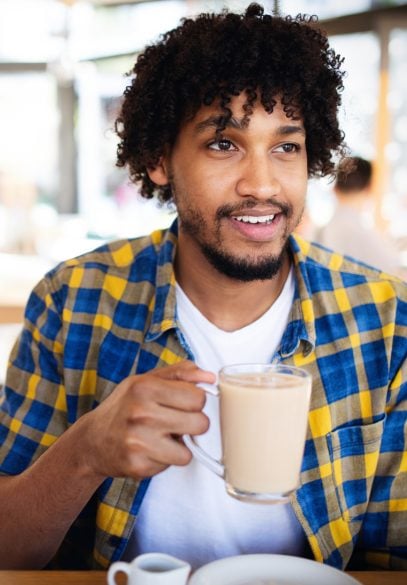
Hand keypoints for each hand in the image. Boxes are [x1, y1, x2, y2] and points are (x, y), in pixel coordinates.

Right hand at [79, 361, 215, 480]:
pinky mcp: (138, 465)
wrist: (92, 440)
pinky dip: (165, 459)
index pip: (198, 397)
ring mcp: (139, 441)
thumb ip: (180, 374)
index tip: (183, 403)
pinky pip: (172, 465)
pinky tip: (150, 450)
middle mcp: (141, 413)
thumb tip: (209, 377)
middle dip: (192, 424)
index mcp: (145, 387)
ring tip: (162, 437)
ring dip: (179, 446)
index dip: (195, 401)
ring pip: (188, 451)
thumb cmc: (123, 407)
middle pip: (200, 424)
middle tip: (175, 422)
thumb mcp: (147, 380)